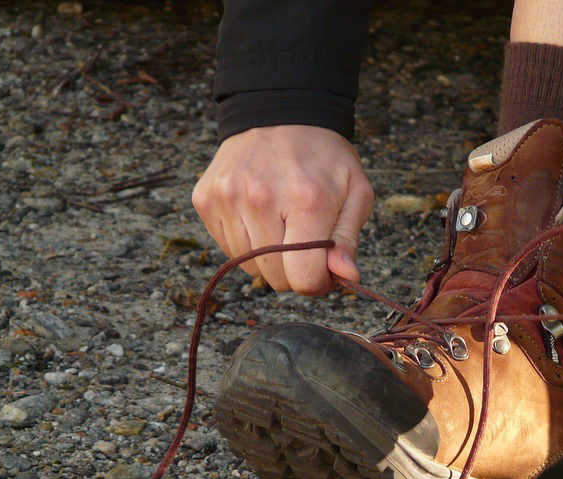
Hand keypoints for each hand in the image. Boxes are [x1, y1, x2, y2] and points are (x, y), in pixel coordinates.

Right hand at [192, 125, 373, 293]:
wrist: (281, 112)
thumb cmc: (324, 158)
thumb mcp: (356, 192)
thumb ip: (349, 239)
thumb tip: (346, 278)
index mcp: (306, 201)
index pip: (303, 277)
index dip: (317, 283)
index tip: (324, 270)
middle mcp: (261, 200)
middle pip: (276, 278)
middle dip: (294, 270)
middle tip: (304, 241)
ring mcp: (228, 198)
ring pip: (250, 267)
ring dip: (269, 257)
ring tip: (281, 222)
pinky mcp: (205, 198)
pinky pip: (228, 248)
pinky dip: (246, 242)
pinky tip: (259, 214)